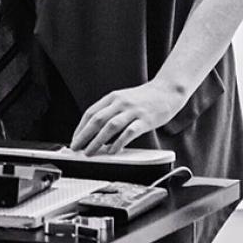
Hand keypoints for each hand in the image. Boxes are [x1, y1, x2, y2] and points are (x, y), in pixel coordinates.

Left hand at [69, 80, 186, 155]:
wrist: (168, 91)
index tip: (74, 140)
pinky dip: (119, 142)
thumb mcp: (123, 99)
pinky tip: (112, 151)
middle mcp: (120, 102)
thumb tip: (94, 130)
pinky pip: (129, 132)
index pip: (90, 113)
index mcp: (112, 97)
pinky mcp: (145, 120)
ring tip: (90, 152)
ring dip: (97, 141)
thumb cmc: (144, 99)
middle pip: (97, 120)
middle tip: (76, 148)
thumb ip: (110, 111)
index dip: (80, 128)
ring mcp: (133, 111)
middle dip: (84, 135)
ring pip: (110, 126)